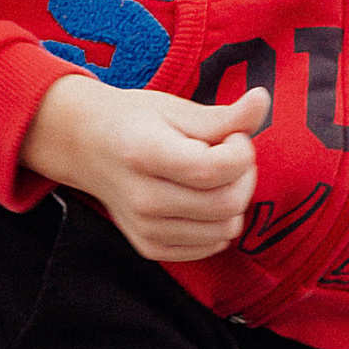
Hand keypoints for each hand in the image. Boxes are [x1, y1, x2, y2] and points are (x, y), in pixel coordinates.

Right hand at [21, 78, 269, 263]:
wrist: (86, 147)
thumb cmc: (134, 122)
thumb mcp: (176, 109)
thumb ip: (224, 115)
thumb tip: (263, 100)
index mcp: (145, 154)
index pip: (216, 169)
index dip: (241, 151)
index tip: (233, 136)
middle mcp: (142, 199)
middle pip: (227, 204)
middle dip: (244, 176)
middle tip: (229, 154)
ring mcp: (145, 229)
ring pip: (225, 229)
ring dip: (234, 201)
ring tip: (213, 177)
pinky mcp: (150, 248)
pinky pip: (210, 246)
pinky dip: (218, 223)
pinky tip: (202, 199)